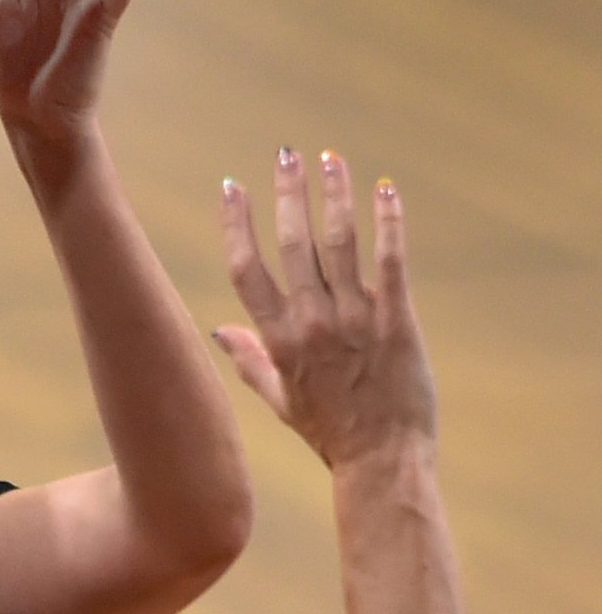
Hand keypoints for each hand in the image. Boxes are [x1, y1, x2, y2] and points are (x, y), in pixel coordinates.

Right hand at [215, 151, 436, 467]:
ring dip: (335, 193)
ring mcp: (355, 319)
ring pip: (341, 241)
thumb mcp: (279, 401)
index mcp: (279, 340)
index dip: (238, 224)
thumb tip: (218, 330)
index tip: (233, 188)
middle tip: (286, 154)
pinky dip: (388, 221)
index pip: (248, 270)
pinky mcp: (396, 320)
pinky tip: (385, 190)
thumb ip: (249, 360)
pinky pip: (390, 260)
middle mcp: (312, 322)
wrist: (382, 459)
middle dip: (289, 192)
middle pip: (294, 243)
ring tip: (331, 158)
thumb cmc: (330, 433)